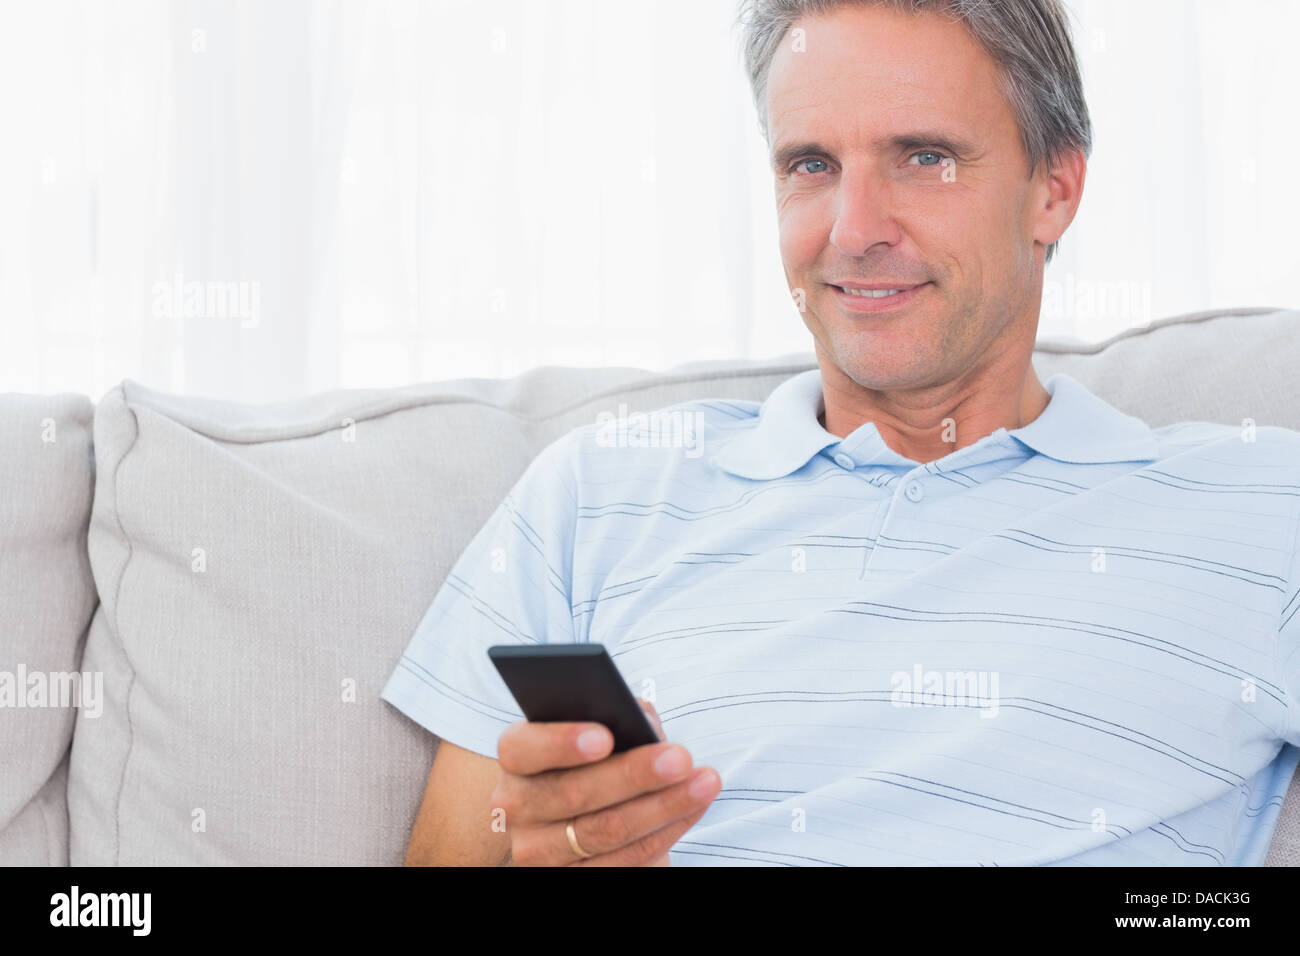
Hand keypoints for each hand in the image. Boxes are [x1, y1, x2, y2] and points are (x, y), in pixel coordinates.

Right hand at [491, 699, 719, 865]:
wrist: (587, 814)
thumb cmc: (598, 759)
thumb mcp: (600, 731)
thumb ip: (617, 718)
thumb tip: (644, 722)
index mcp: (517, 758)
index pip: (524, 747)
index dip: (561, 742)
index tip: (605, 737)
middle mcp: (516, 806)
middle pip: (572, 794)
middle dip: (633, 775)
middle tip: (680, 759)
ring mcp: (538, 851)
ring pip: (602, 833)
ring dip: (662, 808)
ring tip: (703, 783)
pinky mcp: (567, 880)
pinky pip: (621, 863)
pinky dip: (662, 835)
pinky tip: (691, 811)